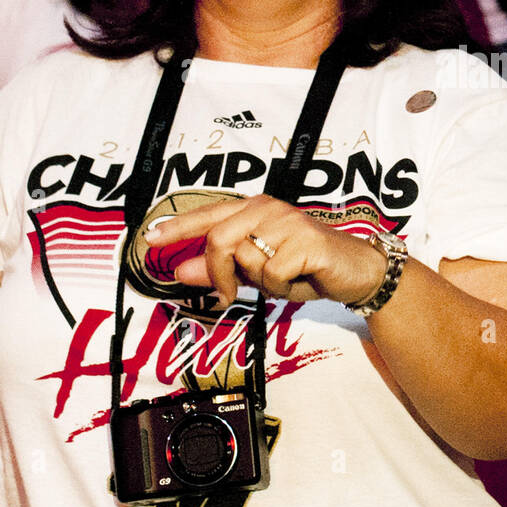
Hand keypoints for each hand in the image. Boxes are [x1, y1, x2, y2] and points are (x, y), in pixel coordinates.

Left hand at [144, 195, 387, 310]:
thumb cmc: (305, 268)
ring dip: (260, 282)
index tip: (150, 239)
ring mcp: (288, 223)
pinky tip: (299, 280)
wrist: (355, 272)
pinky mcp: (306, 243)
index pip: (208, 214)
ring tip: (283, 279)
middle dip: (218, 274)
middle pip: (219, 240)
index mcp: (255, 209)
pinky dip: (281, 288)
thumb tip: (179, 271)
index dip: (178, 226)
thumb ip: (219, 268)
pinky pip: (272, 275)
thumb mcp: (257, 271)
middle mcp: (269, 209)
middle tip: (227, 296)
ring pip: (246, 259)